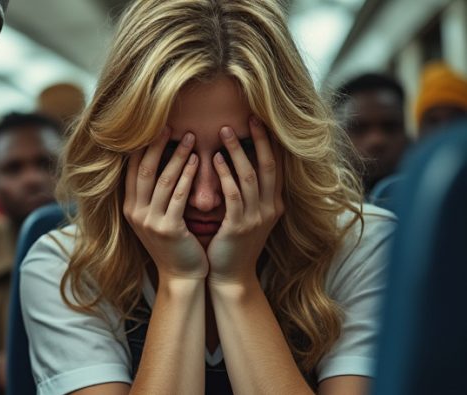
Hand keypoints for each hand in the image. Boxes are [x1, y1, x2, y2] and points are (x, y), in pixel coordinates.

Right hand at [123, 129, 207, 279]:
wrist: (182, 276)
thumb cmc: (174, 244)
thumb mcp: (156, 216)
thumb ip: (154, 193)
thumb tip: (160, 159)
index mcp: (130, 207)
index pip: (131, 169)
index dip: (141, 146)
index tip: (154, 126)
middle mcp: (135, 213)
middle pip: (143, 170)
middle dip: (156, 145)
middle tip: (170, 124)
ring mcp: (150, 222)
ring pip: (162, 180)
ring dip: (177, 156)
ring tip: (190, 137)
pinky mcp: (168, 229)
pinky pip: (178, 196)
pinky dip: (188, 176)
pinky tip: (197, 161)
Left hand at [206, 116, 283, 284]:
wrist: (230, 277)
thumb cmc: (232, 244)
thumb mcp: (245, 215)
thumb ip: (245, 192)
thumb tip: (237, 162)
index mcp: (273, 204)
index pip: (277, 166)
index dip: (271, 143)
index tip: (262, 120)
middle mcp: (270, 209)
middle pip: (269, 166)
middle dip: (261, 139)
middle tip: (250, 116)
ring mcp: (256, 218)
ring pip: (251, 177)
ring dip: (238, 151)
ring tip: (225, 131)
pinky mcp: (239, 227)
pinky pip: (234, 195)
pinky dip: (226, 175)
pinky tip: (215, 159)